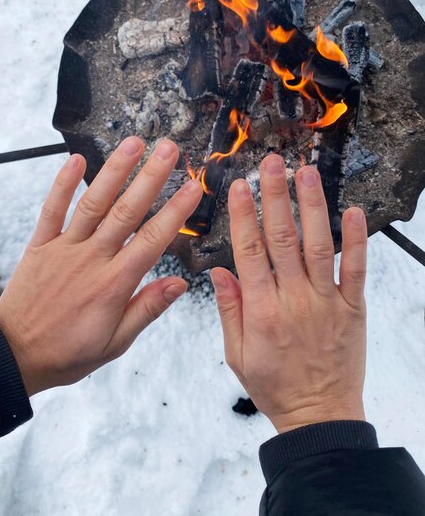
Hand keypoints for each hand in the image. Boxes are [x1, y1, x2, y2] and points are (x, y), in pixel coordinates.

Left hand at [0, 137, 201, 395]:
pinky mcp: (41, 245)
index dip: (176, 211)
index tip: (193, 188)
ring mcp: (64, 248)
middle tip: (170, 151)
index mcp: (114, 283)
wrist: (15, 355)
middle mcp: (92, 259)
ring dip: (115, 171)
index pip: (153, 240)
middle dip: (151, 178)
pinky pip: (52, 210)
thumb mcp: (115, 342)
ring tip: (134, 144)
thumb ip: (148, 308)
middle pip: (127, 211)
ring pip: (94, 203)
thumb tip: (180, 284)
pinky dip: (63, 184)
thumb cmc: (67, 352)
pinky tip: (76, 160)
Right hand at [211, 154, 366, 432]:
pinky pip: (357, 269)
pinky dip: (357, 240)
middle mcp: (294, 300)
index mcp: (262, 311)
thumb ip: (229, 310)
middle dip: (275, 197)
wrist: (319, 414)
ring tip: (306, 173)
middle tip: (272, 163)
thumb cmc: (274, 385)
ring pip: (319, 245)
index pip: (249, 253)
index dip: (242, 217)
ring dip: (312, 207)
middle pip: (282, 239)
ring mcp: (327, 301)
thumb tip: (220, 270)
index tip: (238, 187)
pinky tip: (353, 212)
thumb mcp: (237, 355)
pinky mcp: (353, 307)